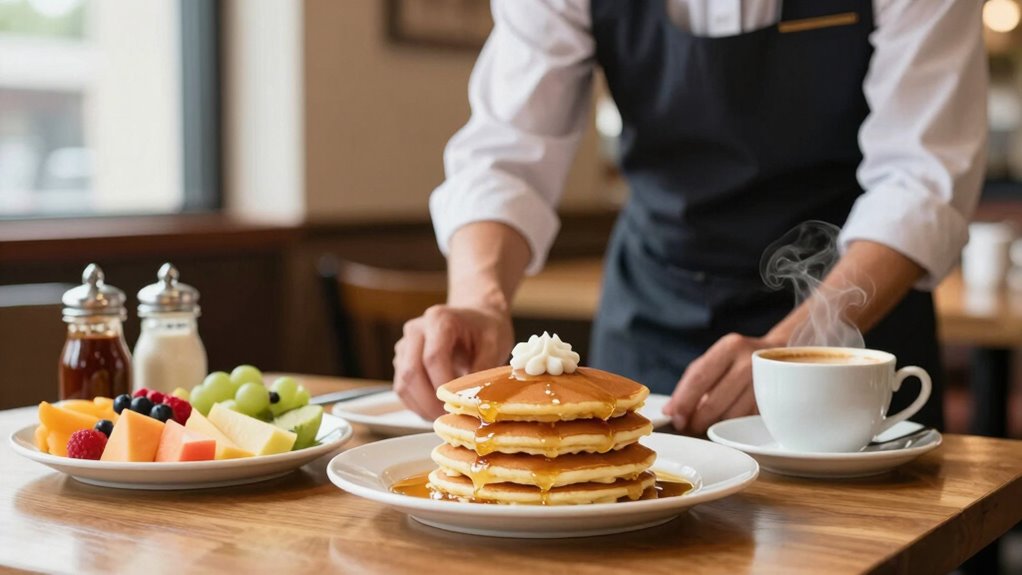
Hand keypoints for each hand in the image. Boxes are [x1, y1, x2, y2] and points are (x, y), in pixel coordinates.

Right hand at [393, 304, 514, 419]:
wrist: (476, 317)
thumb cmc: (485, 329)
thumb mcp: (494, 344)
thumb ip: (484, 370)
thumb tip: (474, 400)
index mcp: (439, 320)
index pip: (433, 357)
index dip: (443, 385)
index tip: (457, 404)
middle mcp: (416, 330)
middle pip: (411, 372)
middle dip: (429, 401)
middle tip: (448, 418)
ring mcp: (405, 345)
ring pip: (402, 383)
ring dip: (421, 406)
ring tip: (443, 417)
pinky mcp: (402, 361)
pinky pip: (402, 389)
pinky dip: (416, 405)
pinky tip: (435, 410)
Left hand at [662, 333, 779, 434]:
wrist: (779, 356)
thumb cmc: (738, 360)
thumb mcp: (715, 360)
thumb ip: (691, 383)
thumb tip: (671, 411)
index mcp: (730, 347)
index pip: (700, 378)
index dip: (684, 401)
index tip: (675, 418)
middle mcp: (750, 362)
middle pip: (715, 402)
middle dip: (697, 420)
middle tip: (687, 427)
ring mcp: (766, 383)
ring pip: (731, 417)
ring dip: (716, 425)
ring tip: (708, 422)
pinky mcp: (776, 401)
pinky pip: (747, 422)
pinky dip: (733, 426)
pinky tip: (729, 421)